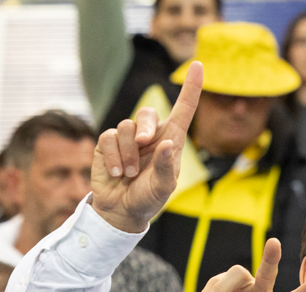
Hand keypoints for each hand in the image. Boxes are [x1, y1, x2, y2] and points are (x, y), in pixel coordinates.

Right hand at [91, 62, 203, 232]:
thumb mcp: (162, 189)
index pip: (183, 110)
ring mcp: (127, 138)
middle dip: (145, 127)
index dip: (191, 88)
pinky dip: (113, 157)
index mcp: (170, 141)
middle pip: (147, 113)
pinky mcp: (106, 144)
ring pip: (126, 128)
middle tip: (144, 143)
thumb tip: (167, 144)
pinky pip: (108, 138)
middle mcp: (149, 135)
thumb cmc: (148, 198)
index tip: (199, 66)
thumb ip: (166, 168)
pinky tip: (117, 173)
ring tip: (130, 173)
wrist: (121, 210)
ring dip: (129, 154)